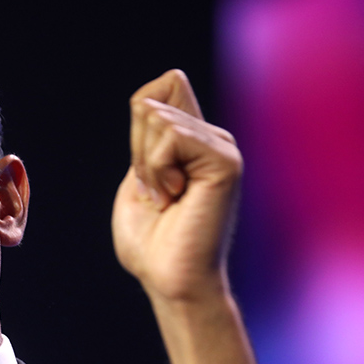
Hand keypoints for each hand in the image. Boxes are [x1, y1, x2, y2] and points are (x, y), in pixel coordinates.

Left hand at [111, 70, 256, 363]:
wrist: (169, 279)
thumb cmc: (150, 242)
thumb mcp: (137, 178)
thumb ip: (144, 138)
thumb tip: (149, 100)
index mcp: (192, 141)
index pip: (166, 84)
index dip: (139, 117)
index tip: (143, 169)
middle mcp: (212, 138)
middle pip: (151, 104)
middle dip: (137, 152)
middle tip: (157, 193)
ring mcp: (222, 147)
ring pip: (159, 120)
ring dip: (147, 166)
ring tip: (167, 198)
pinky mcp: (226, 161)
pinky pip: (172, 137)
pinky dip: (158, 170)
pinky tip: (175, 198)